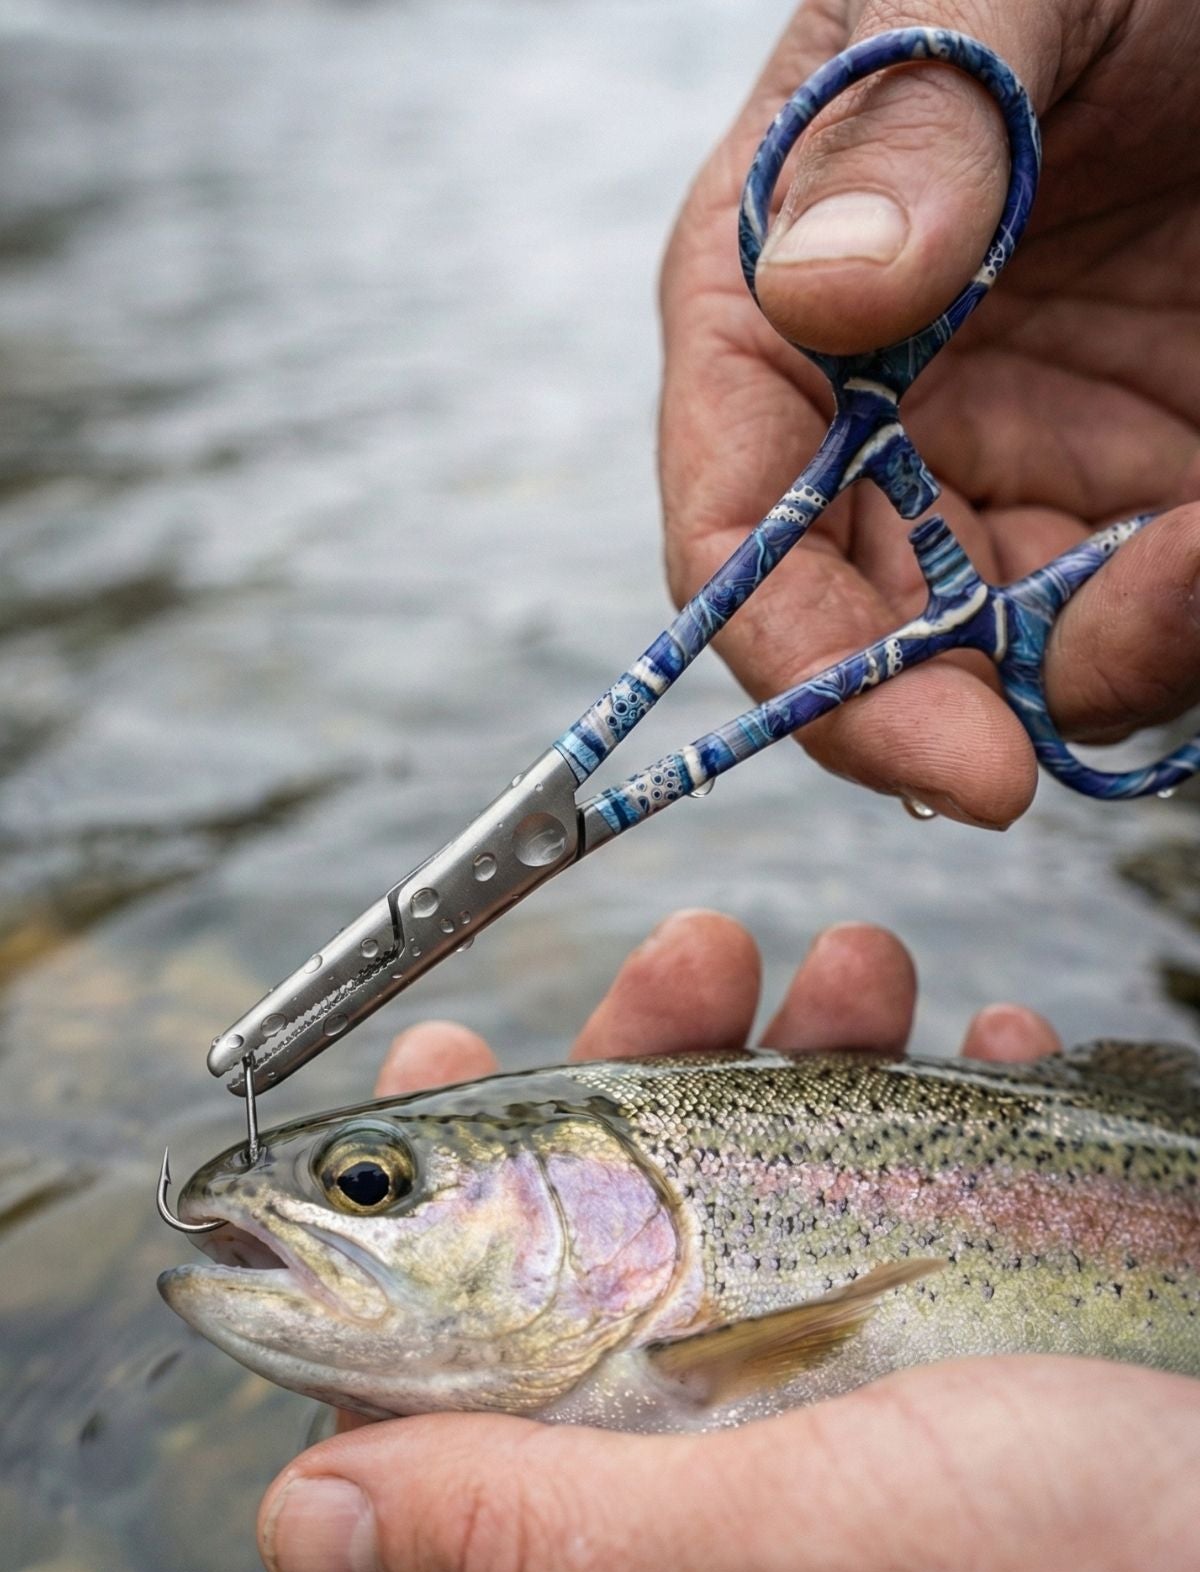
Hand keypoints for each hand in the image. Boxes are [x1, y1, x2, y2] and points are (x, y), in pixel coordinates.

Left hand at [255, 912, 1199, 1571]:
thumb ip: (536, 1544)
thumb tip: (298, 1512)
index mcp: (646, 1558)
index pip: (473, 1373)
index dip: (440, 1206)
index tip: (456, 1059)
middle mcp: (740, 1490)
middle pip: (624, 1252)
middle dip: (650, 1071)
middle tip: (699, 954)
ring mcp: (872, 1424)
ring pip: (777, 1205)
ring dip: (808, 1057)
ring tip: (872, 971)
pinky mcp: (989, 1375)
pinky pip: (930, 1219)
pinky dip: (945, 1112)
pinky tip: (992, 1055)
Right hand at [660, 0, 1199, 826]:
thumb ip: (904, 120)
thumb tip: (822, 284)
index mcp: (783, 306)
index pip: (738, 525)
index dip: (802, 660)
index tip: (926, 747)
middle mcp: (881, 418)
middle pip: (861, 634)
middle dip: (935, 718)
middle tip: (1017, 769)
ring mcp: (1016, 463)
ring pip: (1015, 650)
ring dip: (1102, 652)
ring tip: (1196, 552)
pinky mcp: (1139, 490)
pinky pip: (1141, 609)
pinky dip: (1183, 612)